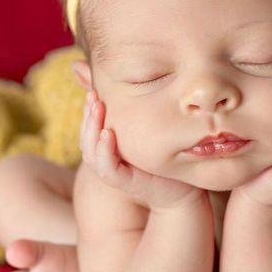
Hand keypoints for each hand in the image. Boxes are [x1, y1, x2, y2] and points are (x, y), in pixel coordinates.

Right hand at [81, 91, 204, 211]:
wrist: (185, 188)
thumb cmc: (168, 154)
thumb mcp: (150, 125)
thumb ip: (136, 108)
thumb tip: (132, 84)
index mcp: (110, 146)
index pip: (89, 128)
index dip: (87, 111)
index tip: (93, 91)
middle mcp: (109, 159)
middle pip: (86, 138)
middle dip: (87, 116)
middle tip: (93, 96)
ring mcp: (115, 171)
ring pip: (91, 153)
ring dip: (91, 130)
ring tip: (98, 108)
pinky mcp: (126, 182)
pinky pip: (108, 169)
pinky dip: (104, 152)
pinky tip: (108, 134)